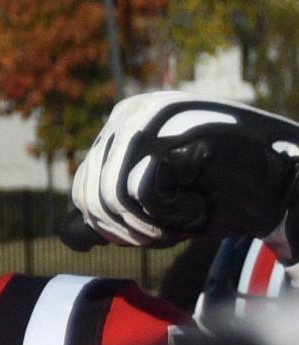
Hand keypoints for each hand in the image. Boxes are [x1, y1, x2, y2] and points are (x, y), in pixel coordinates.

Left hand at [71, 92, 298, 250]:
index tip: (156, 223)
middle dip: (132, 229)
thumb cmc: (220, 197)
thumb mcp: (154, 206)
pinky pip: (143, 192)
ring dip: (153, 224)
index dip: (114, 225)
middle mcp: (131, 112)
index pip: (83, 191)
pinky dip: (173, 214)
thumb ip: (112, 209)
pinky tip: (202, 200)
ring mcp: (154, 118)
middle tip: (176, 221)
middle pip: (93, 197)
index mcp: (120, 122)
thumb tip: (67, 233)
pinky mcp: (179, 133)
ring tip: (189, 208)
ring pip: (113, 197)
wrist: (283, 191)